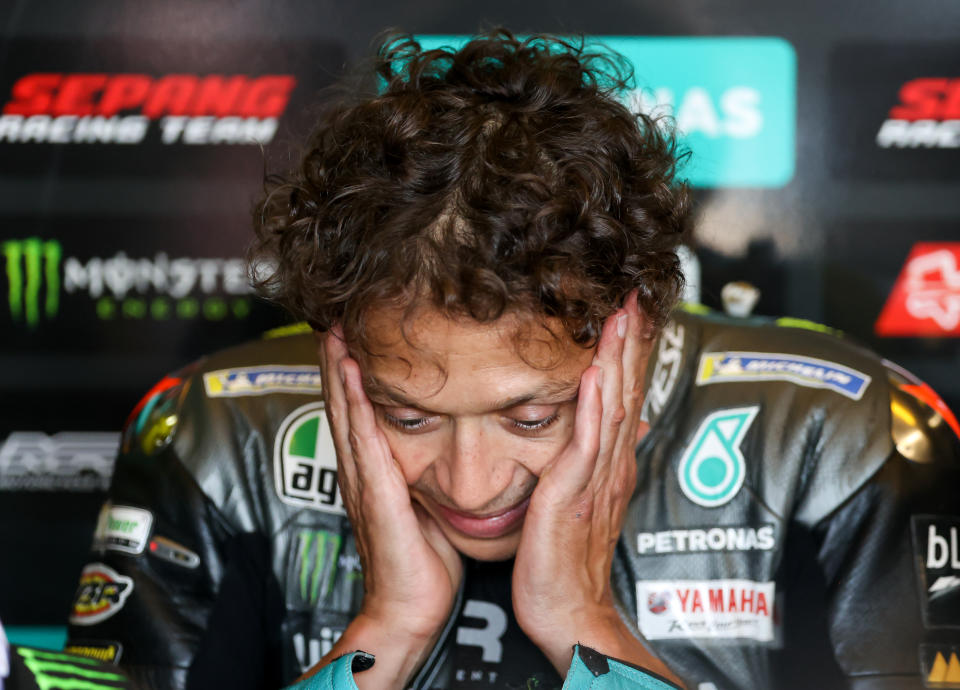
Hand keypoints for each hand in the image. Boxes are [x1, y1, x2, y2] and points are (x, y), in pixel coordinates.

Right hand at [307, 328, 462, 688]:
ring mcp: (363, 479)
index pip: (357, 411)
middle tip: (334, 317)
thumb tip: (441, 449)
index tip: (351, 335)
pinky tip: (350, 369)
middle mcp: (360, 470)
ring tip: (335, 328)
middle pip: (341, 403)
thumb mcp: (424, 506)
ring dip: (338, 367)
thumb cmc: (420, 561)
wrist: (409, 607)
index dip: (349, 373)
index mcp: (373, 472)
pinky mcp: (375, 491)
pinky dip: (352, 400)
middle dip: (336, 359)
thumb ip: (422, 475)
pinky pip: (363, 436)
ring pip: (346, 410)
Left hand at [512, 292, 680, 683]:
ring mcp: (597, 479)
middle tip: (633, 292)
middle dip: (629, 339)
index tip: (630, 310)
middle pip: (624, 391)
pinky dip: (591, 405)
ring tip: (620, 312)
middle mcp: (610, 466)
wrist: (569, 611)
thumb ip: (598, 463)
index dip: (628, 352)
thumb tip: (611, 432)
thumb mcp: (587, 504)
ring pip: (610, 406)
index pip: (622, 396)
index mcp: (610, 465)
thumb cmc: (569, 561)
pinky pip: (586, 443)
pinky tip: (592, 372)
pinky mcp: (576, 495)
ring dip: (615, 358)